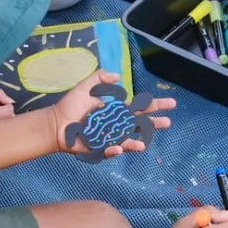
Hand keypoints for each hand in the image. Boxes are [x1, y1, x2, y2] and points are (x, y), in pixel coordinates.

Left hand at [50, 70, 175, 156]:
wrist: (56, 124)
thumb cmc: (71, 106)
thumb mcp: (85, 87)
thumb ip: (99, 78)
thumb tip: (118, 76)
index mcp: (118, 111)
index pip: (141, 107)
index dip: (156, 105)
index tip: (171, 103)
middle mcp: (118, 125)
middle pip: (140, 125)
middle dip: (154, 124)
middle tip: (167, 123)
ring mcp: (111, 138)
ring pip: (128, 141)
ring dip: (136, 143)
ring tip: (142, 145)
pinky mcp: (100, 149)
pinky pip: (110, 151)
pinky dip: (114, 150)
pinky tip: (118, 148)